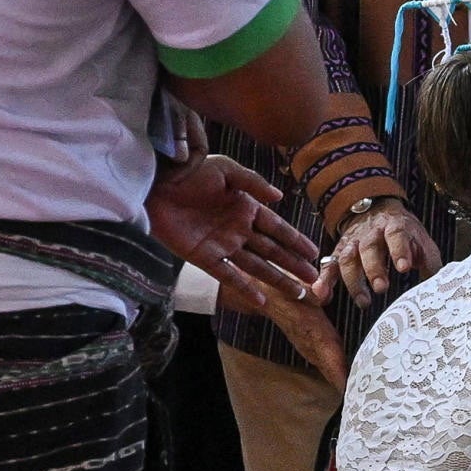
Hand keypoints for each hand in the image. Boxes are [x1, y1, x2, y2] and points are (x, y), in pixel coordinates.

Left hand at [149, 153, 321, 302]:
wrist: (157, 183)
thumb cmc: (191, 171)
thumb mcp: (226, 170)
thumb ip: (254, 183)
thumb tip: (280, 197)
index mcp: (246, 208)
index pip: (278, 228)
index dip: (296, 241)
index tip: (314, 253)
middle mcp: (238, 229)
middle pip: (272, 251)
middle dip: (293, 265)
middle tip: (314, 279)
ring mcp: (223, 245)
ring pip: (256, 266)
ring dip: (277, 279)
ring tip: (298, 293)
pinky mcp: (204, 257)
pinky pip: (228, 275)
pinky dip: (244, 288)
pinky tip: (261, 300)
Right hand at [318, 199, 442, 306]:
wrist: (376, 211)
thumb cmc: (403, 233)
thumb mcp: (421, 240)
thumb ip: (429, 260)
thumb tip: (437, 285)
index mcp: (395, 226)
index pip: (397, 235)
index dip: (400, 251)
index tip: (404, 268)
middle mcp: (371, 233)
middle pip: (370, 248)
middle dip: (374, 269)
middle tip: (381, 288)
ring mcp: (353, 242)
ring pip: (348, 258)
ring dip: (354, 281)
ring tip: (363, 301)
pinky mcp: (339, 252)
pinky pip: (329, 265)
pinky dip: (324, 280)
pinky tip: (321, 295)